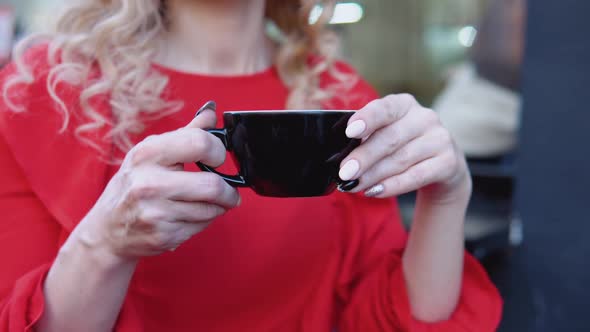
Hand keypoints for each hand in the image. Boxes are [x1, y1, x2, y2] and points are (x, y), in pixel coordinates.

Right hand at [74, 109, 240, 262]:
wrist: (107, 230)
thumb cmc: (133, 185)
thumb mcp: (152, 153)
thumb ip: (186, 133)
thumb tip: (211, 113)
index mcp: (148, 154)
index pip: (200, 143)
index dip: (218, 151)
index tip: (219, 158)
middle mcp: (149, 183)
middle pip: (213, 185)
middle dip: (228, 191)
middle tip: (228, 192)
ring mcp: (155, 212)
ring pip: (211, 208)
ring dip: (217, 207)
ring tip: (206, 203)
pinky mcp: (163, 236)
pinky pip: (202, 225)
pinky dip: (204, 220)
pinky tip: (190, 216)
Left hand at [339, 94, 470, 201]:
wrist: (442, 165)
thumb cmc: (402, 146)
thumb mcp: (386, 134)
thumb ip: (366, 139)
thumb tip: (341, 156)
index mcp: (404, 104)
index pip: (385, 108)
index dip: (367, 119)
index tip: (349, 132)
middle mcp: (425, 117)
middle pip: (390, 139)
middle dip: (364, 158)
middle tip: (344, 173)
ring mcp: (439, 139)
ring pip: (401, 160)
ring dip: (373, 175)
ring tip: (353, 186)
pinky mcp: (448, 162)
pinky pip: (416, 176)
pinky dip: (392, 186)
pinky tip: (374, 192)